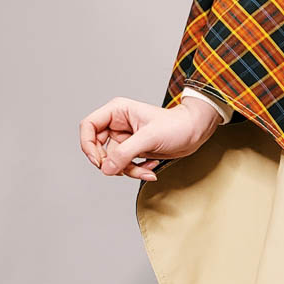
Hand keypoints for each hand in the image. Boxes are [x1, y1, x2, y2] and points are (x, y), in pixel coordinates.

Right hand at [79, 97, 220, 181]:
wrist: (195, 133)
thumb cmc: (177, 126)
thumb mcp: (150, 138)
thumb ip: (125, 153)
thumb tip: (106, 169)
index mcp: (117, 111)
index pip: (88, 126)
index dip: (88, 145)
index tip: (98, 161)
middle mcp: (117, 124)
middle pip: (97, 147)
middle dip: (111, 162)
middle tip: (122, 169)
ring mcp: (125, 138)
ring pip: (112, 160)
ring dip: (127, 170)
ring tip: (146, 171)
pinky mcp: (133, 150)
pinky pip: (124, 165)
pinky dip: (136, 171)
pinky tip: (151, 169)